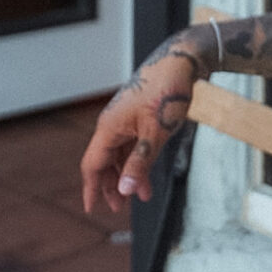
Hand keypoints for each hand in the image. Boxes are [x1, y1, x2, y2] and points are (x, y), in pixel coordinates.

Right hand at [81, 33, 208, 214]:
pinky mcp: (137, 116)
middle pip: (104, 162)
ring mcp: (124, 119)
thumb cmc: (167, 93)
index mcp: (109, 128)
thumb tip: (125, 190)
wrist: (180, 61)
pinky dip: (138, 161)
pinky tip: (148, 174)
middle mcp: (112, 124)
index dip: (91, 188)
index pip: (92, 165)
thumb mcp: (156, 134)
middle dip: (112, 186)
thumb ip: (140, 163)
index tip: (91, 209)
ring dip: (128, 175)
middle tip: (120, 209)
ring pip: (120, 154)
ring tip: (142, 195)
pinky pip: (132, 144)